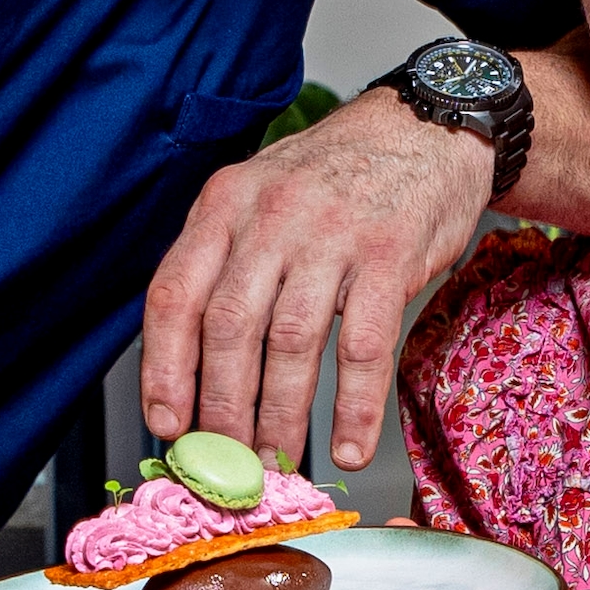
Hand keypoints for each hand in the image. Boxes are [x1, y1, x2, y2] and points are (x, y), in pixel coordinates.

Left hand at [142, 87, 495, 468]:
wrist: (425, 128)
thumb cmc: (338, 175)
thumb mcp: (261, 193)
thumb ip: (225, 258)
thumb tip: (191, 361)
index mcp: (225, 203)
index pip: (174, 294)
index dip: (164, 368)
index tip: (167, 422)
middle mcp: (271, 216)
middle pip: (228, 327)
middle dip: (222, 407)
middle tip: (226, 458)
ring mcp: (331, 235)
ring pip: (290, 342)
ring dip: (280, 416)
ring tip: (277, 460)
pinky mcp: (388, 257)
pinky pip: (363, 348)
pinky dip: (354, 409)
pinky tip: (348, 446)